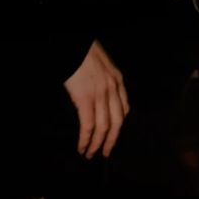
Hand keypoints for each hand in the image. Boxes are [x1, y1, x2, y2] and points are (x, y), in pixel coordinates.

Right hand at [63, 40, 129, 158]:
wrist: (74, 44)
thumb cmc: (82, 50)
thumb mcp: (100, 61)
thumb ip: (102, 76)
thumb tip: (94, 88)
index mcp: (117, 78)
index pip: (123, 107)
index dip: (119, 124)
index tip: (113, 135)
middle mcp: (113, 88)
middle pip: (117, 122)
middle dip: (111, 140)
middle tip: (105, 153)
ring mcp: (100, 94)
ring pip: (103, 127)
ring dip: (96, 144)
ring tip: (90, 154)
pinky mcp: (85, 98)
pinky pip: (88, 125)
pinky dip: (86, 139)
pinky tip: (82, 147)